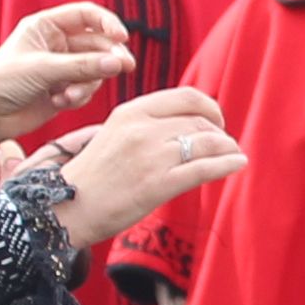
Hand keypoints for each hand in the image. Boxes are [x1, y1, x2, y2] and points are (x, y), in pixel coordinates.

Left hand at [0, 1, 138, 140]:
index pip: (87, 15)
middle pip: (98, 44)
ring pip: (96, 70)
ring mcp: (62, 68)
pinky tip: (60, 102)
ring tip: (70, 95)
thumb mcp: (43, 69)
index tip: (122, 37)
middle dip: (108, 57)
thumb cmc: (2, 82)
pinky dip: (78, 96)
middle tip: (123, 67)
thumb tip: (118, 63)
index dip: (108, 23)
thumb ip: (83, 66)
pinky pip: (86, 89)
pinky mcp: (64, 90)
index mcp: (46, 26)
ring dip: (88, 83)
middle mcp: (57, 44)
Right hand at [47, 85, 238, 250]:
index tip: (217, 120)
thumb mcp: (114, 133)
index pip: (187, 98)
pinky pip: (204, 169)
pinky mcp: (158, 185)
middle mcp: (143, 129)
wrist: (66, 207)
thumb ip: (145, 123)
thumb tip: (184, 122)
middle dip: (220, 133)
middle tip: (226, 144)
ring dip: (227, 148)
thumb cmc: (92, 175)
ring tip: (234, 155)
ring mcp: (151, 157)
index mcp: (132, 111)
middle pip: (200, 122)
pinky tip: (237, 164)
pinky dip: (227, 165)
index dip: (210, 108)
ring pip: (207, 143)